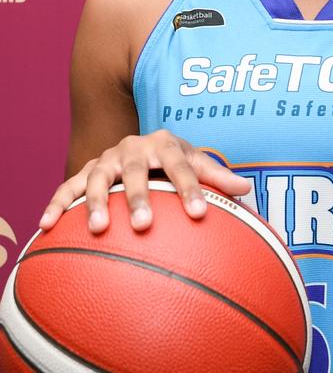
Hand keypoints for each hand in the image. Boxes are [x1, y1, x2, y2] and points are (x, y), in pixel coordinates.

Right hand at [39, 129, 250, 232]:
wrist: (142, 143)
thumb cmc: (175, 160)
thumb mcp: (196, 162)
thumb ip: (217, 177)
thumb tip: (246, 189)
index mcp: (166, 144)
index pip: (182, 166)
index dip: (191, 188)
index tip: (199, 214)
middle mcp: (133, 149)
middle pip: (136, 170)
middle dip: (139, 196)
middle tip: (144, 225)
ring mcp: (106, 160)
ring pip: (99, 178)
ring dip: (97, 202)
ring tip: (100, 229)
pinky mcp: (85, 172)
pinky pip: (68, 188)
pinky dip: (56, 204)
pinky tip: (47, 225)